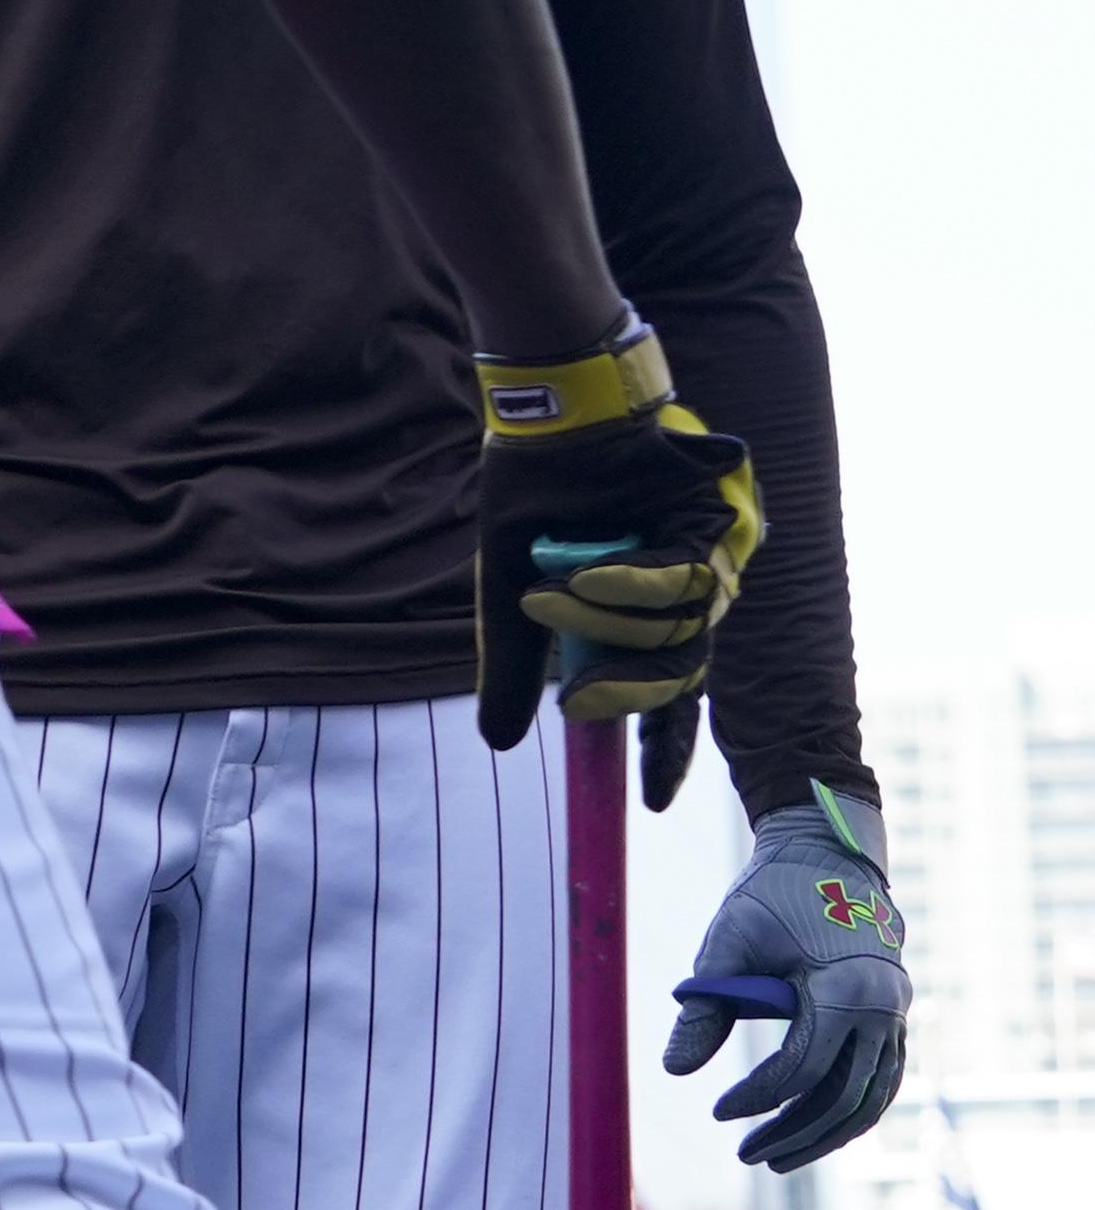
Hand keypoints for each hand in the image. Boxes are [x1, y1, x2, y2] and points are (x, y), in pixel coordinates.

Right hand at [468, 325, 764, 743]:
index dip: (663, 745)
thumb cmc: (533, 487)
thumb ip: (510, 662)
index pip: (669, 692)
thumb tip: (497, 741)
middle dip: (630, 693)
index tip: (652, 802)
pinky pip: (681, 578)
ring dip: (612, 624)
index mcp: (642, 605)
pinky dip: (631, 583)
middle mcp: (682, 585)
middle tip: (578, 707)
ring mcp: (704, 554)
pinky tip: (588, 571)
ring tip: (549, 597)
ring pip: (681, 628)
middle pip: (683, 671)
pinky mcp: (713, 520)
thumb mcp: (508, 586)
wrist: (547, 407)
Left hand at [666, 780, 908, 1168]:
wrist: (828, 855)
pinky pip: (880, 1082)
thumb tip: (674, 1070)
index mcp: (846, 987)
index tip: (719, 1113)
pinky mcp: (894, 1020)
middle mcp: (883, 1009)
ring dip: (825, 1135)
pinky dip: (849, 1112)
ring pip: (870, 1100)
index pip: (804, 1067)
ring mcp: (897, 1018)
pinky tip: (812, 1132)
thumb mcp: (728, 940)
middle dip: (795, 1133)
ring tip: (776, 1158)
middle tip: (748, 1156)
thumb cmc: (772, 892)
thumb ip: (705, 1006)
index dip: (758, 1097)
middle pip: (844, 1098)